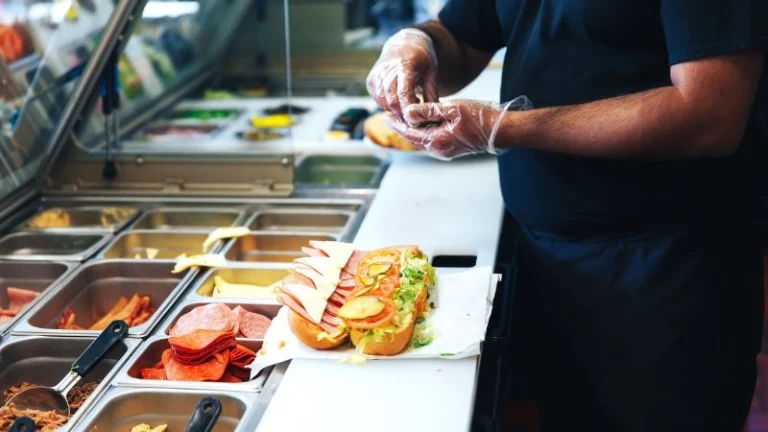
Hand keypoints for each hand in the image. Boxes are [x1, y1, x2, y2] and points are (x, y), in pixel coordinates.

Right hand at [366, 29, 438, 117]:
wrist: (404, 44)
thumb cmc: (421, 59)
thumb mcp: (431, 73)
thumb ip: (431, 94)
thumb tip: (434, 117)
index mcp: (404, 65)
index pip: (404, 93)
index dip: (409, 110)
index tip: (417, 121)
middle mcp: (387, 69)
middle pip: (391, 101)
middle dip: (402, 115)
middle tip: (414, 120)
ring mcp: (376, 75)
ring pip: (383, 103)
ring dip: (395, 111)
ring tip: (409, 108)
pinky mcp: (370, 81)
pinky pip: (378, 100)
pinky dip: (388, 106)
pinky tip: (400, 102)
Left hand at [388, 97, 531, 159]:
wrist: (501, 130)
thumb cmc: (480, 117)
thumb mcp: (452, 108)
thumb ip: (428, 111)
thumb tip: (407, 113)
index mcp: (437, 141)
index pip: (409, 133)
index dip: (396, 123)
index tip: (385, 115)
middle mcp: (439, 151)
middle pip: (413, 139)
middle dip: (401, 128)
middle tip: (389, 116)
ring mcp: (446, 152)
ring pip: (422, 141)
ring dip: (411, 130)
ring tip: (401, 118)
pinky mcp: (452, 149)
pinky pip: (432, 141)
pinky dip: (423, 132)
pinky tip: (421, 123)